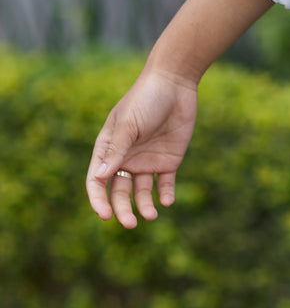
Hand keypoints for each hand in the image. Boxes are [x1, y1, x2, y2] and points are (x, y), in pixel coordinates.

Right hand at [85, 68, 198, 227]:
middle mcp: (126, 158)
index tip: (105, 215)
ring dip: (144, 206)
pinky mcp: (168, 160)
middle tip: (129, 224)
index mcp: (108, 148)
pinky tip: (167, 201)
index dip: (98, 200)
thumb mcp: (129, 124)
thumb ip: (116, 151)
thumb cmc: (146, 98)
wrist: (175, 83)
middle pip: (119, 192)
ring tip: (152, 215)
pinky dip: (165, 195)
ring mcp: (147, 160)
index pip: (97, 181)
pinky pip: (164, 184)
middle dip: (122, 209)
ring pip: (141, 192)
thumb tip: (99, 178)